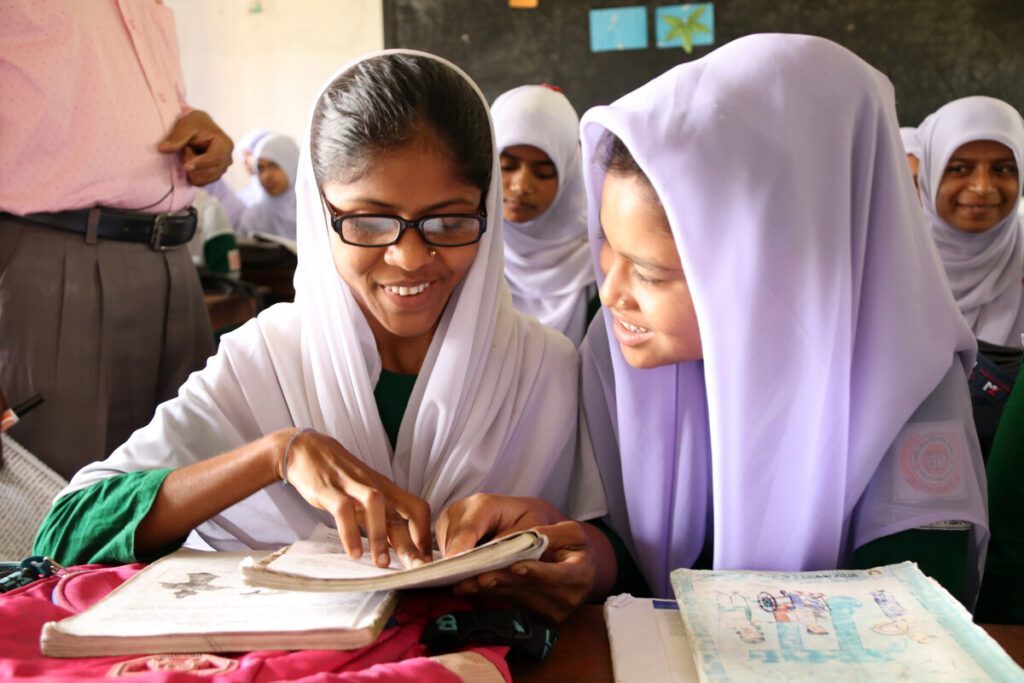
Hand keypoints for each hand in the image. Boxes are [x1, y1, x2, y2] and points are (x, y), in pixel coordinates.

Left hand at [158, 110, 232, 185]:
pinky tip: (191, 162)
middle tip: (186, 149)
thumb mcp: (185, 126)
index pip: (215, 159)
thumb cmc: (195, 124)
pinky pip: (201, 182)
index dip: (200, 164)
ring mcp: (222, 169)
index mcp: (225, 145)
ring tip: (190, 153)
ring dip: (192, 169)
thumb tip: (162, 149)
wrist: (200, 127)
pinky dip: (193, 174)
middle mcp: (227, 159)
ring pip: (204, 178)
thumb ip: (176, 138)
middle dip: (193, 164)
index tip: (185, 167)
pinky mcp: (215, 175)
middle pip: (209, 171)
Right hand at [278, 428, 432, 568]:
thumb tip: (395, 544)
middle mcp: (374, 486)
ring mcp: (352, 485)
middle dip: (411, 544)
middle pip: (399, 514)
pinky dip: (350, 532)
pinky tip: (353, 552)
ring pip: (375, 507)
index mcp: (385, 489)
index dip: (424, 534)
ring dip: (380, 537)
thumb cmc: (338, 475)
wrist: (304, 449)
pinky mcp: (329, 489)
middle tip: (418, 569)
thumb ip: (378, 515)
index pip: (417, 508)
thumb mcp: (363, 492)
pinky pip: (343, 510)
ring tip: (382, 564)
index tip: (426, 558)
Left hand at [437, 494, 609, 623]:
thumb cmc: (574, 546)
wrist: (578, 570)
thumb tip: (528, 538)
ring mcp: (552, 612)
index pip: (558, 575)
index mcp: (581, 575)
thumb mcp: (571, 532)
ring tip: (466, 582)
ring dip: (490, 590)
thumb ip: (552, 534)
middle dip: (503, 581)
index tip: (516, 566)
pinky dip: (492, 594)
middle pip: (530, 590)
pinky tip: (472, 588)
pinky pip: (511, 604)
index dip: (537, 572)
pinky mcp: (537, 618)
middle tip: (477, 576)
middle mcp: (568, 599)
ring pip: (516, 598)